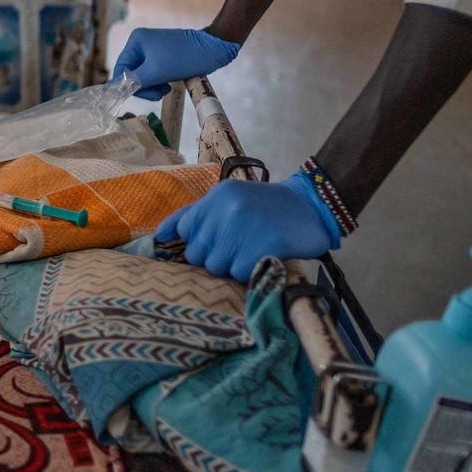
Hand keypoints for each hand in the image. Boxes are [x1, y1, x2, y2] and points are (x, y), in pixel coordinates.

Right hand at [113, 27, 241, 99]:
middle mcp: (141, 43)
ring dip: (152, 86)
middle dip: (144, 86)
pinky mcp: (163, 56)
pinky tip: (169, 84)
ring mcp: (153, 49)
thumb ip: (134, 81)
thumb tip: (113, 90)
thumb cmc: (185, 57)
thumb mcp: (157, 71)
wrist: (215, 48)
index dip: (127, 85)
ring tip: (166, 89)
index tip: (140, 96)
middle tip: (159, 94)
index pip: (121, 68)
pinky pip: (153, 73)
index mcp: (136, 41)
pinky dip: (159, 81)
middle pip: (131, 73)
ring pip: (143, 75)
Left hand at [155, 171, 341, 281]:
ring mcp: (242, 228)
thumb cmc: (267, 207)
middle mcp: (224, 210)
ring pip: (216, 266)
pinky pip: (239, 273)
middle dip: (216, 257)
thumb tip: (159, 236)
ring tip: (253, 251)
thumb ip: (197, 214)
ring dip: (234, 266)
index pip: (185, 230)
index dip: (200, 242)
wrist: (312, 206)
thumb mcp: (230, 199)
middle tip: (240, 248)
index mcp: (215, 197)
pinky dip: (250, 272)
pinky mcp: (260, 246)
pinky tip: (263, 258)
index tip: (218, 243)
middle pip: (197, 254)